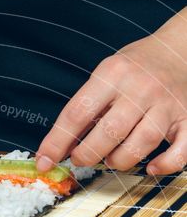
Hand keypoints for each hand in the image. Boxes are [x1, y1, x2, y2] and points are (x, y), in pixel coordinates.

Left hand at [36, 10, 186, 174]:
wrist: (180, 49)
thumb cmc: (135, 69)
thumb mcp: (105, 76)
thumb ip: (84, 108)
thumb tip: (55, 148)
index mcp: (113, 74)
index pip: (77, 112)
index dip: (56, 142)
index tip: (44, 162)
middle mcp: (141, 88)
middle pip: (108, 133)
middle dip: (87, 155)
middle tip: (81, 158)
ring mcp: (166, 104)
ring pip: (140, 146)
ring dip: (118, 161)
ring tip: (110, 159)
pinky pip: (180, 151)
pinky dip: (164, 165)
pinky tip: (150, 167)